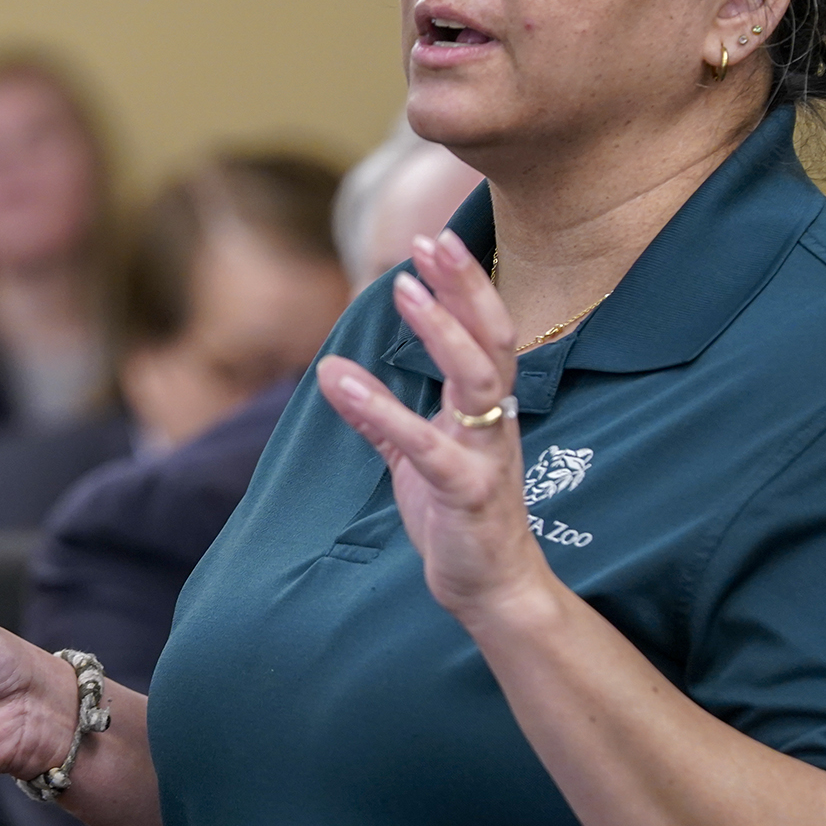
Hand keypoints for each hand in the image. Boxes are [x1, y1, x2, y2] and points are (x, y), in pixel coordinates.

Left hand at [315, 230, 548, 619]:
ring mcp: (487, 455)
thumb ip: (378, 413)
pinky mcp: (467, 494)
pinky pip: (427, 447)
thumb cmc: (456, 515)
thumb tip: (330, 369)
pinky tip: (341, 382)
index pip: (483, 330)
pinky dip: (383, 411)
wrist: (487, 586)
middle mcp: (495, 421)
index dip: (462, 285)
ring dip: (442, 333)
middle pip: (495, 338)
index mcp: (485, 407)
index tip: (433, 239)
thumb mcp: (414, 454)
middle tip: (432, 239)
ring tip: (404, 291)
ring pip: (478, 381)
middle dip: (466, 287)